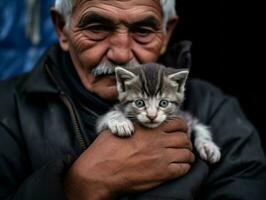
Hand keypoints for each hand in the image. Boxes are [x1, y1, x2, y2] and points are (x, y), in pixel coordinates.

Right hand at [63, 118, 194, 199]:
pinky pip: (183, 169)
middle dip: (185, 141)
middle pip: (184, 138)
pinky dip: (184, 167)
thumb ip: (129, 122)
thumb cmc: (105, 150)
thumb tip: (133, 122)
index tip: (179, 130)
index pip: (177, 123)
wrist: (101, 172)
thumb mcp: (116, 128)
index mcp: (148, 128)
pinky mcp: (162, 174)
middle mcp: (158, 141)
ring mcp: (161, 158)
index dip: (181, 127)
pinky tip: (179, 167)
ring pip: (186, 154)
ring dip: (186, 155)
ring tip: (182, 157)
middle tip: (181, 145)